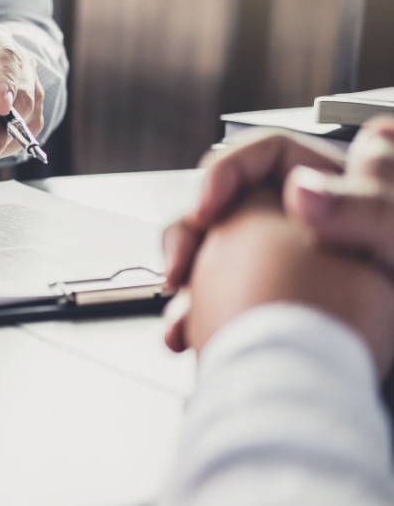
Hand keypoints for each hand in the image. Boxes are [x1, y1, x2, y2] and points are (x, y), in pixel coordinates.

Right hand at [163, 117, 393, 351]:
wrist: (357, 398)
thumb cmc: (388, 324)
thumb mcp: (392, 248)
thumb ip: (363, 203)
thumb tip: (304, 187)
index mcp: (337, 197)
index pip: (269, 155)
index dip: (229, 171)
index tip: (208, 208)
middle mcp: (302, 228)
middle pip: (227, 202)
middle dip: (192, 232)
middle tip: (182, 264)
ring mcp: (276, 268)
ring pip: (209, 250)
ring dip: (184, 275)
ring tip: (181, 308)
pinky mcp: (257, 305)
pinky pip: (208, 295)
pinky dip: (190, 313)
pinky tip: (186, 333)